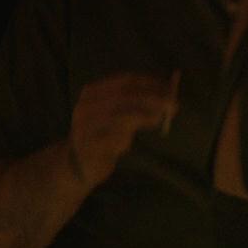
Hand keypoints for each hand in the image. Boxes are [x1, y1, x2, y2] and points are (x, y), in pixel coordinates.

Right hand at [66, 71, 180, 186]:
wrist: (74, 166)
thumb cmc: (101, 136)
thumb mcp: (116, 115)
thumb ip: (137, 103)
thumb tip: (169, 93)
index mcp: (92, 92)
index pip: (126, 81)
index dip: (150, 83)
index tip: (169, 88)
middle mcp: (87, 105)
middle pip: (126, 95)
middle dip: (153, 98)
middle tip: (173, 104)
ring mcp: (86, 125)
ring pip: (122, 115)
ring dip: (146, 116)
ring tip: (160, 119)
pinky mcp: (89, 146)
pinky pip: (115, 139)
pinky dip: (127, 138)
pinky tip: (128, 143)